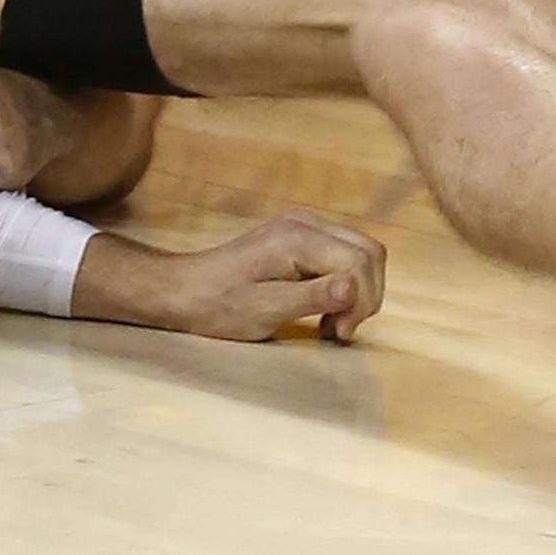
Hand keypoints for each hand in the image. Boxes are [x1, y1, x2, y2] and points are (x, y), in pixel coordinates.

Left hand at [167, 208, 387, 342]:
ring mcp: (303, 225)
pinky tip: (324, 309)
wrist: (185, 289)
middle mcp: (304, 222)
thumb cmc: (220, 304)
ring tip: (331, 323)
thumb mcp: (266, 309)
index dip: (362, 301)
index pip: (362, 260)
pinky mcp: (300, 237)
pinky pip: (343, 255)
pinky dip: (345, 284)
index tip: (339, 332)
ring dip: (358, 292)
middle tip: (339, 329)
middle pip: (370, 252)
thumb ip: (313, 296)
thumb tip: (353, 288)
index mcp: (297, 237)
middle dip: (366, 295)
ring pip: (362, 253)